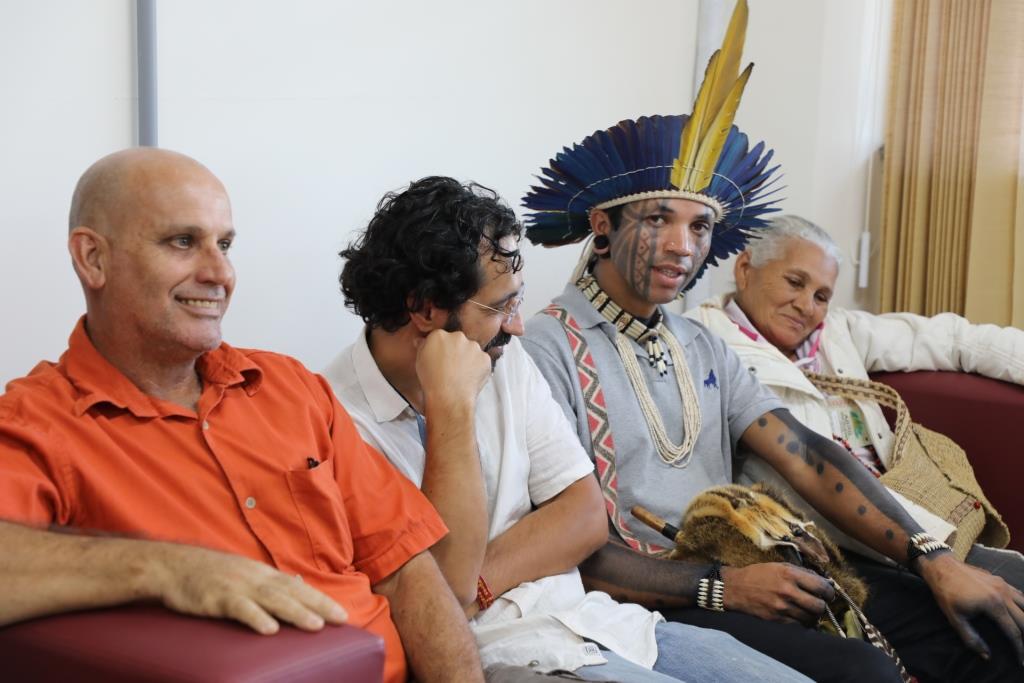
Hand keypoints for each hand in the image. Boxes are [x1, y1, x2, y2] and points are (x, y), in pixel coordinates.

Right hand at [152, 543, 346, 634]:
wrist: (173, 566)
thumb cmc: (210, 573)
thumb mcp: (244, 574)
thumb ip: (270, 582)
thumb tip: (299, 587)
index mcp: (262, 574)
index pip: (298, 587)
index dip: (321, 600)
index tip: (342, 614)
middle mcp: (255, 578)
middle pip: (292, 592)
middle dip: (318, 606)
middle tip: (340, 619)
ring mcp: (237, 587)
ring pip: (272, 600)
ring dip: (295, 612)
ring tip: (315, 625)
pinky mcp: (217, 598)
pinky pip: (239, 608)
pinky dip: (255, 618)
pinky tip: (269, 630)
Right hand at [415, 329, 490, 409]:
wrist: (449, 397)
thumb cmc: (432, 381)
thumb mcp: (420, 361)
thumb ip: (422, 347)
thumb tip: (422, 341)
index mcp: (439, 335)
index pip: (442, 337)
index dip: (442, 349)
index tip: (442, 358)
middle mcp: (457, 337)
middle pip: (458, 341)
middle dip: (456, 351)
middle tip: (451, 367)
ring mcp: (473, 347)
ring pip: (471, 350)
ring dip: (468, 358)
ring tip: (460, 374)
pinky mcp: (485, 358)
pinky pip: (482, 360)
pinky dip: (478, 368)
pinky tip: (469, 377)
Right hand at [721, 562, 834, 624]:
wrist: (735, 588)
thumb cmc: (758, 574)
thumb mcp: (779, 566)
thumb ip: (801, 573)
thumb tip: (823, 581)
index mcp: (789, 574)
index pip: (821, 587)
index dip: (829, 592)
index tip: (828, 593)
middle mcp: (787, 591)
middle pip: (819, 606)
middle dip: (823, 606)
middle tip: (820, 603)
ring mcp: (782, 607)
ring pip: (811, 618)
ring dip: (813, 616)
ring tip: (809, 611)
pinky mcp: (777, 620)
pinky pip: (799, 626)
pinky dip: (803, 623)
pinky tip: (800, 617)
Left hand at [918, 552, 1023, 662]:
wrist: (941, 567)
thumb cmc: (946, 593)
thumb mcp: (955, 619)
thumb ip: (971, 639)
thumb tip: (986, 656)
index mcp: (994, 605)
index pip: (1014, 632)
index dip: (1020, 648)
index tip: (1021, 660)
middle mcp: (1003, 595)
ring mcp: (1004, 585)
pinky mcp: (1000, 580)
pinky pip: (1020, 595)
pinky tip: (1021, 614)